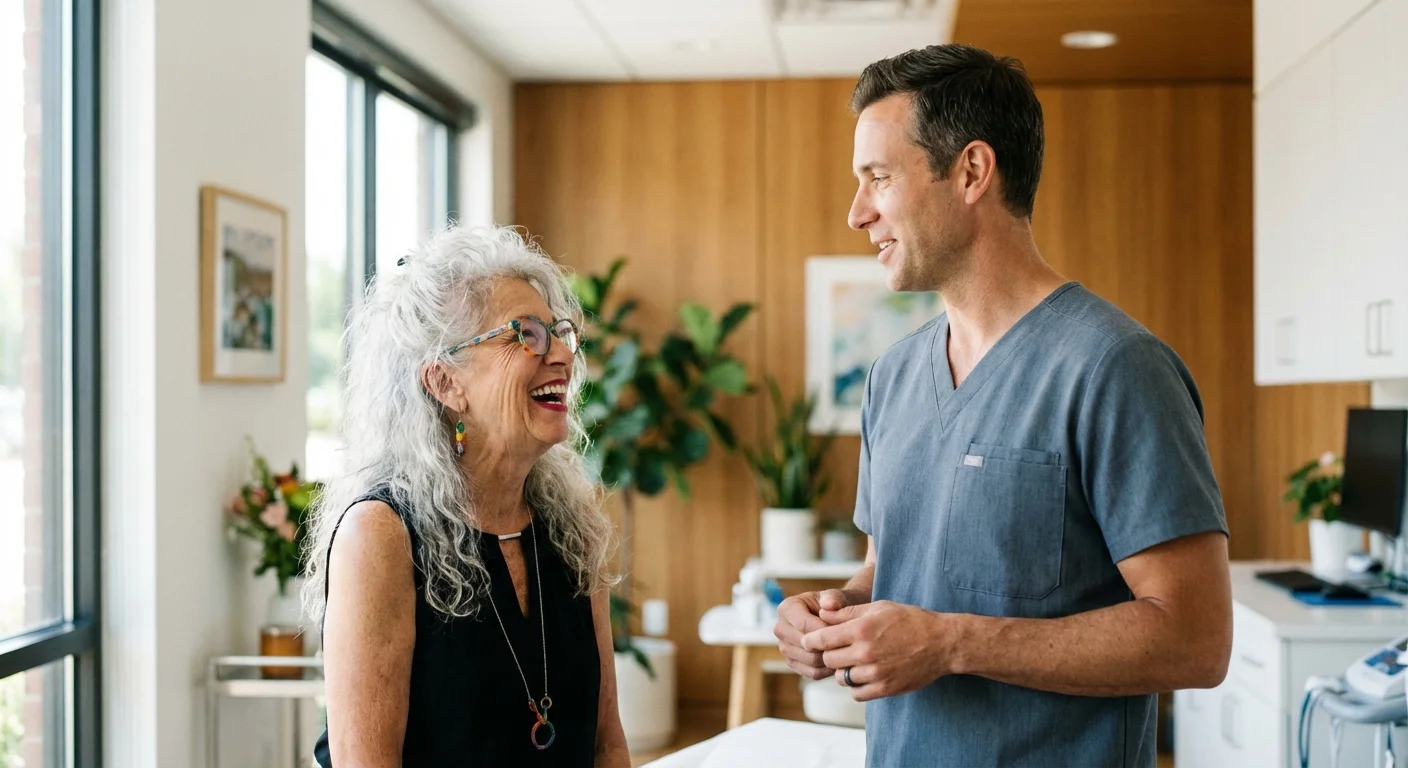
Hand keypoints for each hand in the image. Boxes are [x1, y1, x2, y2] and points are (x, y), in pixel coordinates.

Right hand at [774, 589, 853, 679]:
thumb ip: (834, 598)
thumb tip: (829, 604)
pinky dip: (828, 670)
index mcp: (787, 608)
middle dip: (828, 645)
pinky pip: (811, 673)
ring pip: (810, 660)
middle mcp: (781, 628)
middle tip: (848, 644)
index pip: (804, 625)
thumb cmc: (835, 606)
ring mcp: (784, 647)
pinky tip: (840, 661)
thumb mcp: (836, 597)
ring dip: (830, 658)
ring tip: (845, 651)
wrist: (834, 619)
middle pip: (805, 645)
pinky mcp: (793, 663)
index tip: (845, 631)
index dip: (826, 631)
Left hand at [803, 600, 957, 701]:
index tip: (810, 641)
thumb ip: (847, 612)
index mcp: (861, 629)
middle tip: (838, 649)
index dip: (811, 640)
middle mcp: (865, 652)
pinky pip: (856, 693)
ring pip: (841, 678)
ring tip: (854, 661)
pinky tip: (864, 675)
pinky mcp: (885, 688)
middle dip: (829, 654)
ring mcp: (875, 673)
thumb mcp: (878, 607)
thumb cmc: (909, 620)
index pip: (821, 639)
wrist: (940, 643)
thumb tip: (821, 612)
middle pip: (828, 660)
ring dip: (843, 670)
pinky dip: (856, 686)